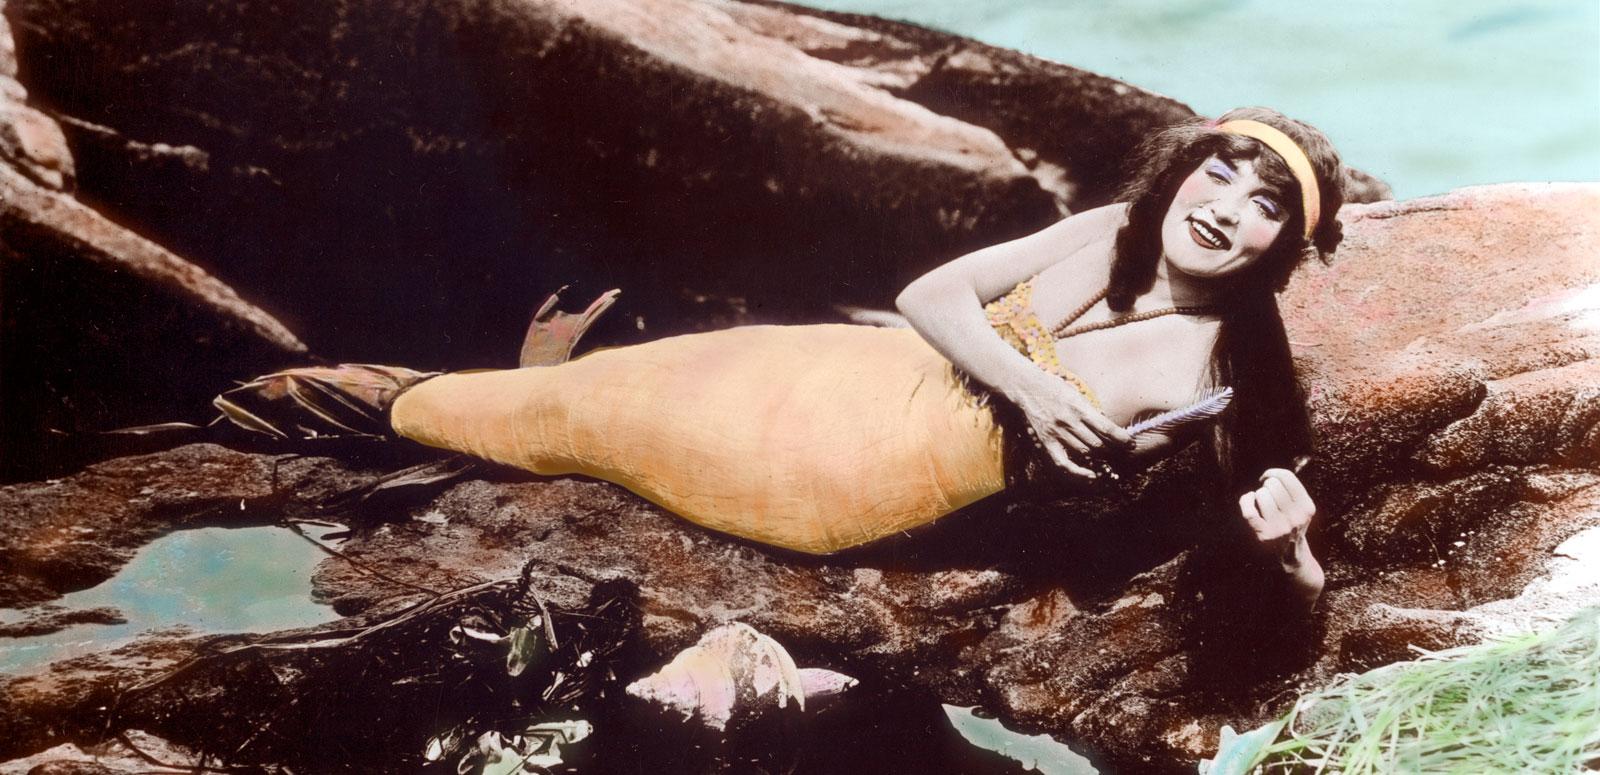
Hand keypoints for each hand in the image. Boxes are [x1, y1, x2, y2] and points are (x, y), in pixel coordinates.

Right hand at [1008, 375, 1132, 480]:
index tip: (1130, 444)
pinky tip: (1091, 476)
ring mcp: (1057, 433)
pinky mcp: (1046, 442)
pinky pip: (1063, 463)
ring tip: (1110, 463)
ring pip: (1085, 453)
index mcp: (1079, 407)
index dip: (1121, 438)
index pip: (1106, 427)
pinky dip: (1078, 472)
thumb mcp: (1075, 393)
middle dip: (1114, 451)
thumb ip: (1089, 411)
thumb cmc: (1052, 387)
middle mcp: (1069, 421)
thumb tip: (1106, 427)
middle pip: (1098, 443)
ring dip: (1100, 460)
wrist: (1024, 386)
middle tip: (1123, 455)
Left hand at [1238, 467, 1316, 566]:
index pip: (1287, 477)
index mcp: (1307, 507)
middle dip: (1266, 486)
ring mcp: (1280, 528)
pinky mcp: (1264, 536)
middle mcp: (1296, 518)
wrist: (1290, 557)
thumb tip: (1270, 474)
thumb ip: (1292, 490)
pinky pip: (1249, 510)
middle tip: (1267, 495)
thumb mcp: (1301, 508)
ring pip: (1261, 495)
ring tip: (1262, 504)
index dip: (1273, 472)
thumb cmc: (1291, 525)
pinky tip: (1249, 500)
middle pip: (1273, 485)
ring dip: (1258, 496)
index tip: (1267, 477)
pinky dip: (1245, 501)